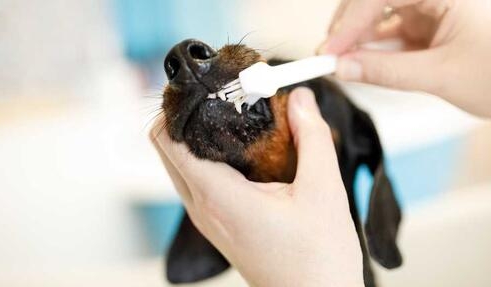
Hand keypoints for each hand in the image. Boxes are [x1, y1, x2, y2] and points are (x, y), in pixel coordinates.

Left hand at [151, 87, 363, 286]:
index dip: (176, 108)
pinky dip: (208, 159)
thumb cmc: (319, 257)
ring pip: (181, 166)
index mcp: (219, 196)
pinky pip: (197, 183)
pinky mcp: (218, 226)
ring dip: (197, 138)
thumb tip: (301, 98)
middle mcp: (202, 208)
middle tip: (222, 95)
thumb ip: (311, 136)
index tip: (202, 85)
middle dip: (186, 117)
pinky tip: (243, 152)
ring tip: (235, 118)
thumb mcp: (322, 190)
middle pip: (168, 150)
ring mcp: (207, 220)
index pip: (169, 141)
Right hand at [319, 0, 490, 117]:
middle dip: (350, 27)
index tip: (329, 51)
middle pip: (376, 0)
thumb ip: (387, 72)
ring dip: (361, 39)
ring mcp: (434, 6)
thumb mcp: (441, 76)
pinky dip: (377, 48)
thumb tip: (344, 68)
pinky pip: (393, 29)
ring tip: (345, 64)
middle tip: (331, 57)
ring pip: (381, 15)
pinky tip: (366, 64)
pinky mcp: (431, 22)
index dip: (350, 22)